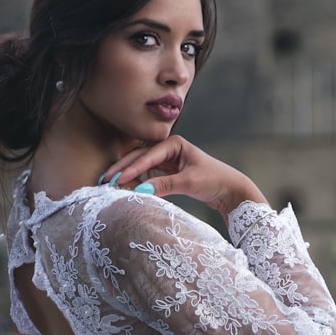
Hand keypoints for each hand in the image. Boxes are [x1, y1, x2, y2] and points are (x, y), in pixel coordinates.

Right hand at [103, 136, 265, 218]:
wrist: (230, 190)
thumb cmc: (214, 180)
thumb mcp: (189, 182)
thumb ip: (164, 186)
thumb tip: (140, 191)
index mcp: (174, 143)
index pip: (148, 156)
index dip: (132, 168)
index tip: (117, 179)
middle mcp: (169, 148)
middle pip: (140, 157)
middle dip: (123, 168)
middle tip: (105, 180)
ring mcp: (168, 160)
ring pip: (142, 165)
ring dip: (127, 173)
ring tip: (110, 183)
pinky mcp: (168, 171)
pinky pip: (148, 174)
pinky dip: (137, 180)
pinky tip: (125, 187)